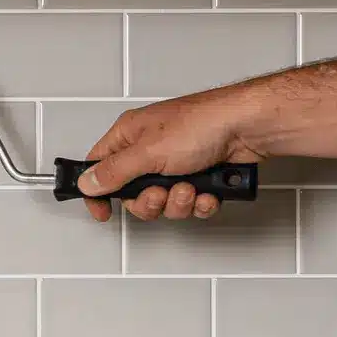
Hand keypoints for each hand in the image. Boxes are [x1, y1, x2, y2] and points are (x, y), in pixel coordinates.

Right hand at [78, 91, 264, 221]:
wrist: (249, 127)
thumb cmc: (203, 123)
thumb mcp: (148, 152)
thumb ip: (114, 172)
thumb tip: (87, 182)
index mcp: (130, 135)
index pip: (98, 167)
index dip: (98, 192)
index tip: (102, 212)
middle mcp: (151, 148)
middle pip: (134, 193)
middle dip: (150, 202)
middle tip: (160, 193)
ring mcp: (177, 163)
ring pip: (164, 202)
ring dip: (178, 202)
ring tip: (190, 187)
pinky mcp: (200, 175)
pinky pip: (191, 203)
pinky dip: (200, 202)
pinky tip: (208, 191)